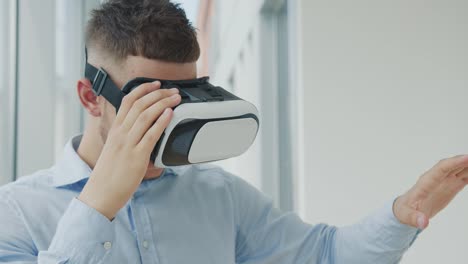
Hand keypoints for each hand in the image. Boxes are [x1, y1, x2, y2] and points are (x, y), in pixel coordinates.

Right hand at [78, 81, 180, 219]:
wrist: (101, 194)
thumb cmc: (109, 174)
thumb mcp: (115, 149)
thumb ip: (127, 137)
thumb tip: (144, 130)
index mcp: (115, 130)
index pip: (127, 101)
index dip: (142, 90)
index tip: (155, 85)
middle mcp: (120, 134)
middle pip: (139, 105)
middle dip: (158, 94)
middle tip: (172, 90)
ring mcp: (128, 144)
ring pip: (146, 115)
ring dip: (163, 103)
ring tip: (175, 98)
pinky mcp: (137, 157)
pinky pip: (151, 134)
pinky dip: (161, 121)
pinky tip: (170, 114)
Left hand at [393, 155, 467, 228]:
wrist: (406, 208)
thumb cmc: (404, 209)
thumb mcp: (405, 215)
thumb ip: (414, 218)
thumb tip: (422, 223)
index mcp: (425, 183)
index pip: (440, 170)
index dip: (454, 163)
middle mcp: (436, 178)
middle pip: (453, 166)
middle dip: (466, 161)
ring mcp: (444, 181)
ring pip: (460, 169)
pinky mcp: (450, 186)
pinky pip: (464, 177)